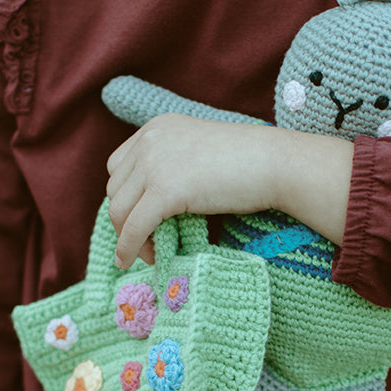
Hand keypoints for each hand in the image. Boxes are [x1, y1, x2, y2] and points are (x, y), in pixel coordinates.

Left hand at [106, 113, 280, 267]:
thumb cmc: (249, 163)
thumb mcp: (198, 154)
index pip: (119, 167)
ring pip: (119, 210)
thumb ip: (171, 167)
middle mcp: (150, 140)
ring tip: (149, 253)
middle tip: (146, 242)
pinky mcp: (165, 189)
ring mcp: (155, 163)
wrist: (275, 163)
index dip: (125, 197)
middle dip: (125, 219)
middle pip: (115, 190)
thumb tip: (149, 205)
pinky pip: (134, 226)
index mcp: (157, 128)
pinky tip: (130, 261)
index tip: (139, 218)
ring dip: (128, 237)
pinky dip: (128, 247)